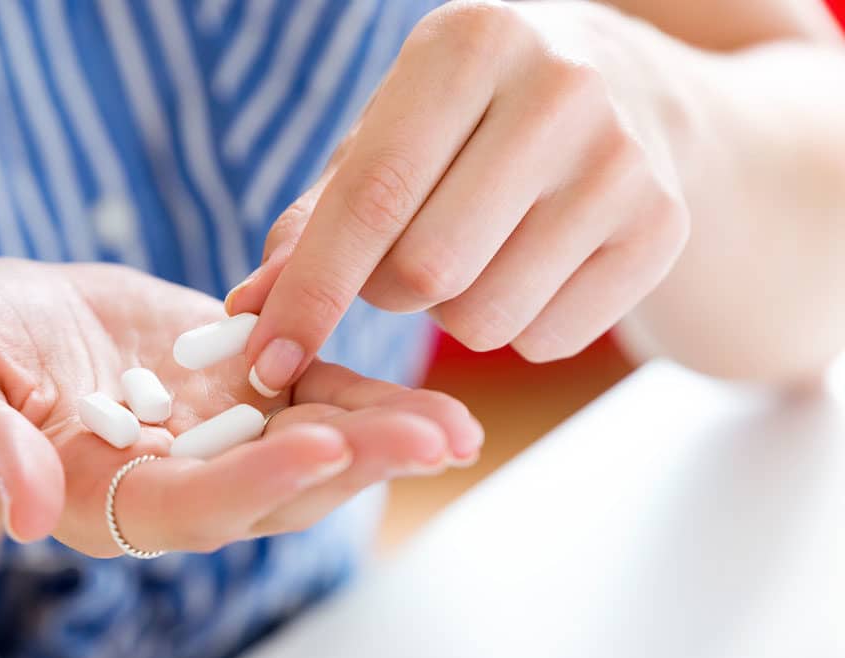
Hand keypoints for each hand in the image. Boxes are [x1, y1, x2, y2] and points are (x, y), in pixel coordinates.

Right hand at [0, 259, 481, 555]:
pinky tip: (423, 391)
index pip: (185, 506)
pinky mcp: (235, 385)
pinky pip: (305, 391)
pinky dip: (358, 390)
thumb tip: (21, 513)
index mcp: (98, 497)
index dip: (250, 480)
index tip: (318, 443)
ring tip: (454, 425)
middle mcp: (170, 481)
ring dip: (379, 438)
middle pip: (270, 489)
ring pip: (305, 449)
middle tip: (435, 438)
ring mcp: (210, 435)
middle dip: (352, 466)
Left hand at [227, 0, 689, 393]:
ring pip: (486, 319)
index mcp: (469, 44)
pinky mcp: (663, 227)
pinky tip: (534, 266)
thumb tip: (248, 307)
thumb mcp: (387, 133)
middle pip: (428, 272)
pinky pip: (547, 340)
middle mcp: (560, 88)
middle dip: (390, 291)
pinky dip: (517, 327)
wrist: (630, 90)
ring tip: (474, 253)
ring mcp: (624, 160)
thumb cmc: (470, 120)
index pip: (372, 197)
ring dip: (454, 313)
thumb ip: (314, 217)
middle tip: (402, 259)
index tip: (264, 358)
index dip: (310, 292)